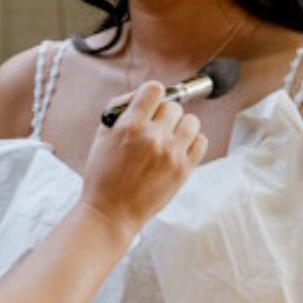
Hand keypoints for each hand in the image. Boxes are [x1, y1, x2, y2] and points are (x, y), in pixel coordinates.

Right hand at [80, 82, 205, 237]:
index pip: (154, 89)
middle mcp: (153, 137)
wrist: (111, 212)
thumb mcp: (101, 137)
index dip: (152, 94)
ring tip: (169, 138)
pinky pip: (201, 141)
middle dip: (163, 115)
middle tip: (155, 128)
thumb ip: (121, 111)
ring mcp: (171, 153)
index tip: (150, 103)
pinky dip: (192, 142)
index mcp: (130, 125)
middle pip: (173, 106)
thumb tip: (142, 96)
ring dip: (180, 126)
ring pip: (191, 121)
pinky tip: (178, 149)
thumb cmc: (103, 177)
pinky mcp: (184, 169)